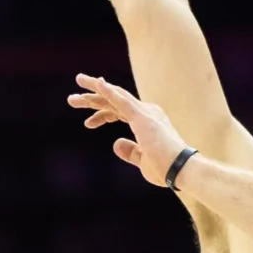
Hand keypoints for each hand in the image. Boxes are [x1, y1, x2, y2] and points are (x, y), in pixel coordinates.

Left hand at [70, 73, 187, 184]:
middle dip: (92, 98)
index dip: (102, 115)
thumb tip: (117, 144)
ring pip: (115, 96)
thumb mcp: (142, 160)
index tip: (88, 123)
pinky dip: (109, 91)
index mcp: (146, 121)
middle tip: (72, 98)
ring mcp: (145, 112)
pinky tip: (97, 83)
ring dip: (94, 91)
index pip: (120, 112)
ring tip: (76, 85)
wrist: (181, 170)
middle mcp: (146, 112)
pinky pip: (122, 100)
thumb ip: (130, 151)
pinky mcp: (142, 117)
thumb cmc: (165, 168)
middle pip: (114, 101)